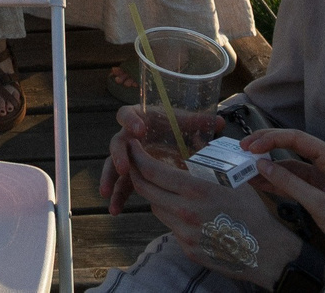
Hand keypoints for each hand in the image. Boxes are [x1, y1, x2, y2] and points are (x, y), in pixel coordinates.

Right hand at [103, 104, 229, 212]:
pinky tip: (116, 210)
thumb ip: (198, 123)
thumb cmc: (177, 127)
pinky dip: (117, 197)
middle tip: (124, 167)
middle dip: (119, 155)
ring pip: (113, 166)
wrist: (174, 139)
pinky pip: (120, 185)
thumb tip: (218, 121)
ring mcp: (127, 156)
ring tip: (107, 192)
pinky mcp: (129, 173)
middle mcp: (129, 137)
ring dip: (109, 178)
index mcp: (140, 119)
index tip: (139, 130)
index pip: (128, 114)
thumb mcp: (186, 124)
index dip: (130, 121)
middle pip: (118, 142)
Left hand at [134, 149, 302, 284]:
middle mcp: (185, 212)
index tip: (132, 145)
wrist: (265, 249)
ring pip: (156, 208)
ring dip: (156, 195)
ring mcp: (184, 233)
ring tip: (167, 186)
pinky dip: (172, 215)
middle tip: (136, 162)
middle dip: (135, 172)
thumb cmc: (251, 210)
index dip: (136, 156)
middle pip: (145, 190)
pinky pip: (170, 227)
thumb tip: (193, 134)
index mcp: (196, 189)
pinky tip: (187, 211)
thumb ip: (206, 157)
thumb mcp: (231, 177)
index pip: (151, 170)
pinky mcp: (187, 248)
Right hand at [244, 129, 324, 266]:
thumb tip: (261, 165)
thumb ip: (290, 184)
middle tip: (243, 150)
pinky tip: (259, 182)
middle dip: (267, 147)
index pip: (298, 139)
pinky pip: (293, 182)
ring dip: (269, 168)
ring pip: (289, 166)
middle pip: (292, 147)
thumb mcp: (319, 205)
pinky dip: (276, 182)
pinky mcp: (317, 191)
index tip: (250, 146)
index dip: (272, 139)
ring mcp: (322, 177)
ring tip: (245, 168)